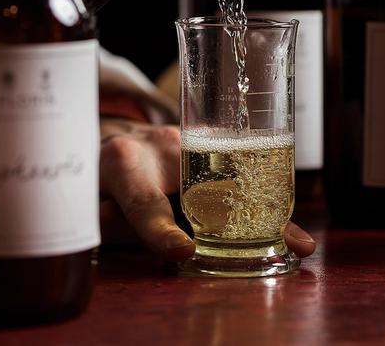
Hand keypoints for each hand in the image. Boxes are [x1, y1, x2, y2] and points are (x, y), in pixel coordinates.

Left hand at [99, 119, 316, 260]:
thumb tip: (157, 249)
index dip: (159, 230)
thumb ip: (112, 229)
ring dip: (264, 212)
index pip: (142, 201)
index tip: (184, 251)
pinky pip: (237, 176)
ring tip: (296, 239)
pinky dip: (262, 201)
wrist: (112, 132)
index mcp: (123, 163)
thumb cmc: (98, 174)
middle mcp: (163, 145)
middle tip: (275, 240)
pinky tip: (287, 225)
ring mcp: (191, 142)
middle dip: (239, 217)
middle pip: (205, 188)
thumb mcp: (88, 201)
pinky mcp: (209, 147)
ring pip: (230, 180)